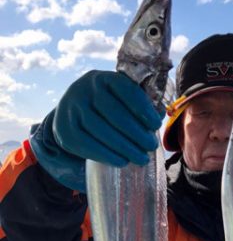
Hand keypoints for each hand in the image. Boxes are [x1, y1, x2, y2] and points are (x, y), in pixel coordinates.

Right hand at [30, 70, 162, 191]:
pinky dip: (106, 156)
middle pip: (114, 113)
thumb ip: (140, 103)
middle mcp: (83, 89)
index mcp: (103, 78)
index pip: (126, 90)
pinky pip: (86, 145)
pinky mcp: (64, 130)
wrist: (71, 113)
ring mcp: (71, 109)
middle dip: (136, 133)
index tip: (156, 125)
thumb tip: (160, 112)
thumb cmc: (107, 106)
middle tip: (151, 146)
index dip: (143, 108)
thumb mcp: (120, 99)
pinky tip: (121, 162)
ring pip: (100, 130)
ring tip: (141, 159)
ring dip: (124, 148)